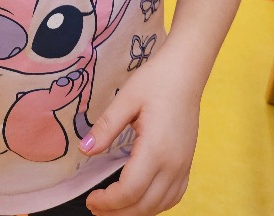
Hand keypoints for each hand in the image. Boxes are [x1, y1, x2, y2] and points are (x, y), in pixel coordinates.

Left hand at [81, 58, 199, 215]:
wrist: (186, 71)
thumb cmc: (156, 80)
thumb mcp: (126, 98)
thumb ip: (106, 127)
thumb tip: (85, 150)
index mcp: (156, 149)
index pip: (130, 191)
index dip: (108, 201)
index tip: (90, 199)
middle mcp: (173, 163)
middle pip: (144, 205)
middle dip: (117, 213)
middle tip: (95, 207)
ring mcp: (184, 165)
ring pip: (160, 205)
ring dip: (135, 212)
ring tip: (113, 206)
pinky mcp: (188, 163)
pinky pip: (173, 196)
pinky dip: (155, 205)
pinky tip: (140, 198)